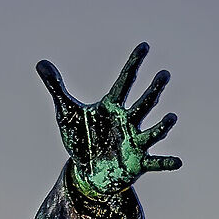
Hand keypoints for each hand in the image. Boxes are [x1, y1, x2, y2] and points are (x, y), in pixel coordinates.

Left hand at [35, 42, 180, 199]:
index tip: (144, 46)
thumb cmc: (81, 139)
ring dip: (162, 126)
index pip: (124, 81)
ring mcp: (134, 142)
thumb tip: (40, 63)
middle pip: (143, 104)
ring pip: (151, 131)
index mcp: (112, 107)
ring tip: (171, 118)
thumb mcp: (65, 113)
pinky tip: (177, 162)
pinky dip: (166, 163)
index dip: (133, 64)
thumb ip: (56, 88)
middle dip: (153, 90)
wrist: (87, 172)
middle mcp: (127, 122)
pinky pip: (154, 162)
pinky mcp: (137, 163)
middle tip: (164, 74)